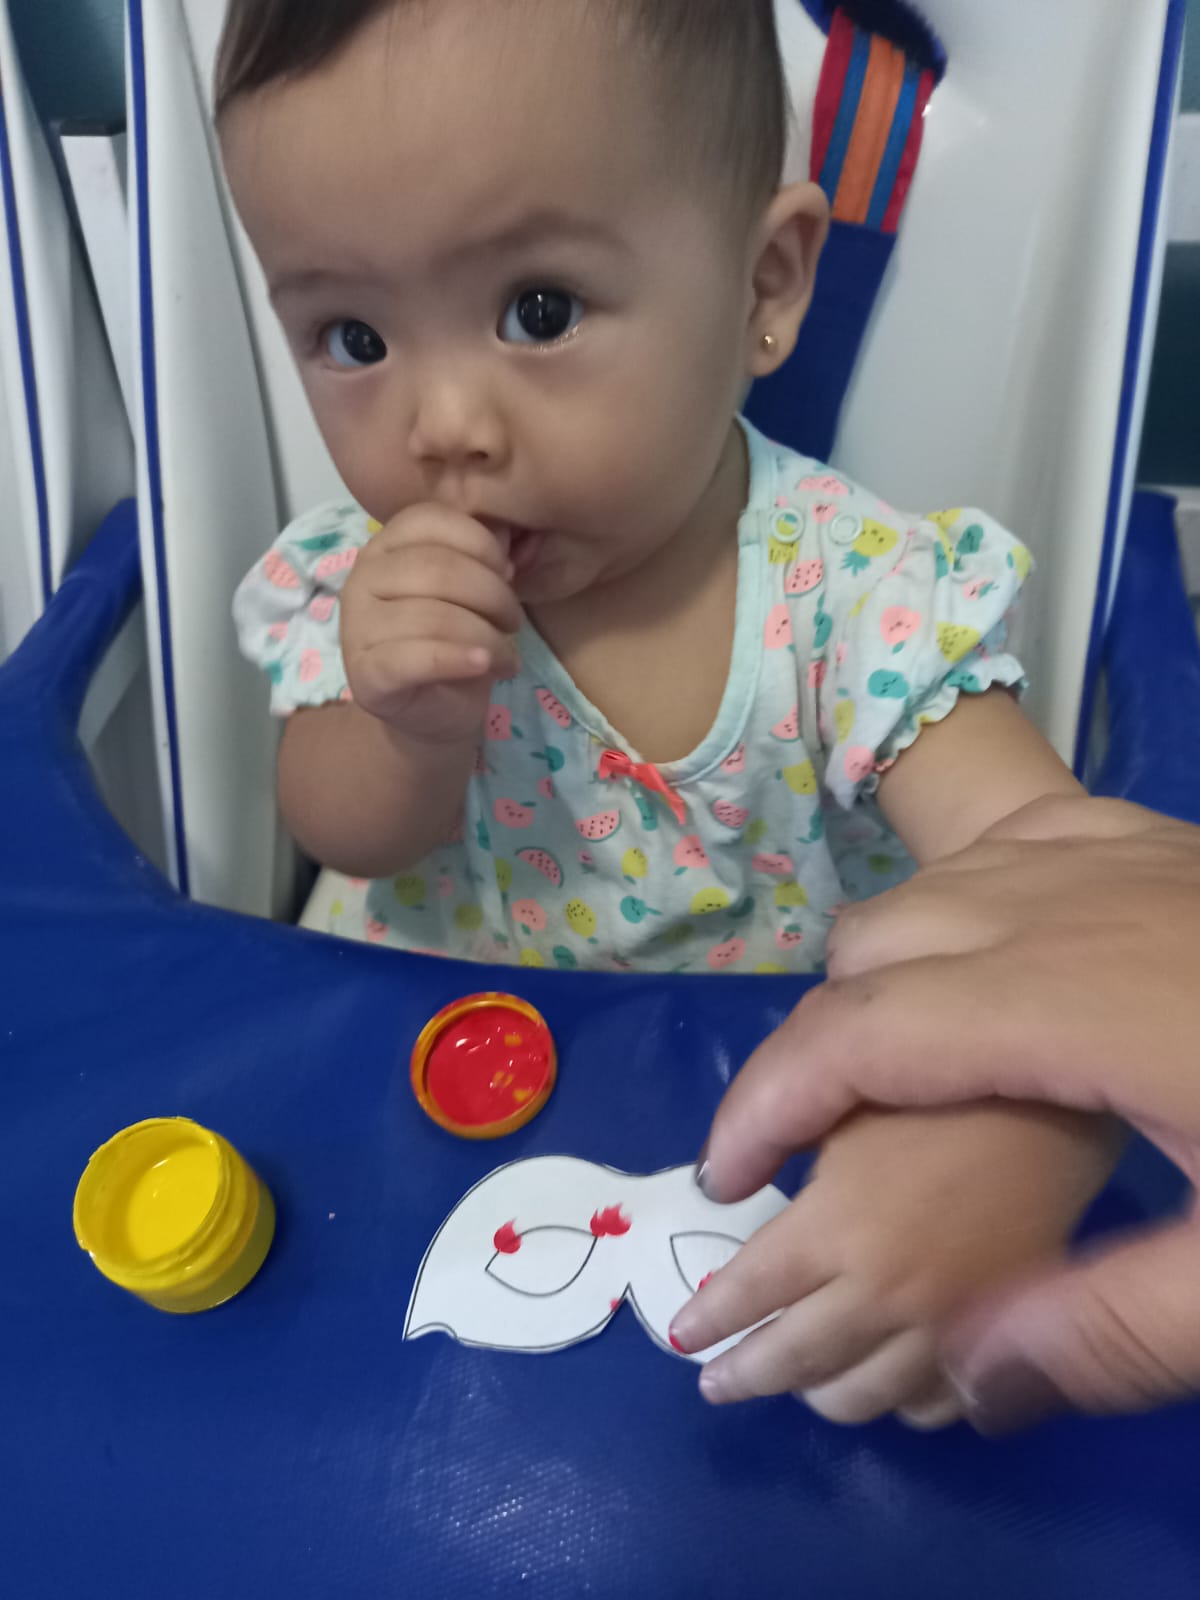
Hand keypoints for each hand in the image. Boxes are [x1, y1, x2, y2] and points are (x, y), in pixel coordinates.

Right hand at [340, 504, 521, 743]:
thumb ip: (481, 557)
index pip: (430, 520)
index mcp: (385, 546)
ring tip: (508, 657)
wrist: (436, 710)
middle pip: (437, 568)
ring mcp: (356, 626)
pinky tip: (484, 664)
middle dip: (492, 595)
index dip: (480, 543)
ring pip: (434, 616)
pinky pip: (417, 658)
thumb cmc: (453, 640)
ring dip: (487, 637)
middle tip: (514, 622)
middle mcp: (362, 578)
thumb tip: (504, 535)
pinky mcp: (365, 673)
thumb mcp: (472, 591)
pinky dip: (458, 659)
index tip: (508, 574)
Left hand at [670, 1099, 1117, 1425]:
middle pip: (796, 1364)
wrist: (1056, 1104)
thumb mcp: (834, 1103)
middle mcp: (883, 1296)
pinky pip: (936, 1405)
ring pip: (863, 1399)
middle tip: (716, 1382)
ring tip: (796, 1382)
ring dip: (817, 1393)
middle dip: (745, 1375)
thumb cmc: (933, 1085)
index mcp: (834, 1232)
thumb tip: (717, 1185)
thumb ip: (767, 1147)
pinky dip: (898, 1400)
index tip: (680, 1337)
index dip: (707, 1319)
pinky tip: (885, 1382)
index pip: (748, 1297)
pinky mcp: (1002, 1339)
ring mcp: (947, 1329)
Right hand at [680, 795, 1199, 1430]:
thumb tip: (959, 1375)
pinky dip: (960, 900)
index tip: (726, 1177)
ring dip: (882, 976)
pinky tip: (995, 957)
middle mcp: (1073, 905)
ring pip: (931, 888)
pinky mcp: (1160, 838)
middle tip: (824, 1150)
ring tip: (901, 1067)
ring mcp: (1121, 855)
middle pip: (872, 950)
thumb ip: (1105, 1335)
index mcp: (1081, 1008)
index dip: (768, 1103)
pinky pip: (1008, 841)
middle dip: (818, 1049)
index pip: (862, 1037)